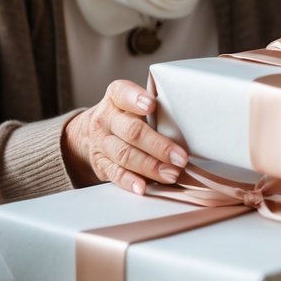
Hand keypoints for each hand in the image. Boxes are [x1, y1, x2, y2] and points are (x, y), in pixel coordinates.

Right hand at [61, 79, 187, 194]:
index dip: (136, 99)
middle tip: (180, 157)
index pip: (122, 93)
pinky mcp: (101, 164)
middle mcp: (105, 119)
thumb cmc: (124, 115)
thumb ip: (155, 107)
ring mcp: (101, 143)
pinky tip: (144, 186)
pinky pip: (116, 173)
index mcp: (115, 97)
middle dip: (158, 145)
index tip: (152, 105)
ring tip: (171, 174)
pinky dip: (130, 181)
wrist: (89, 133)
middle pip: (131, 131)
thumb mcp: (133, 102)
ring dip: (150, 166)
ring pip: (124, 155)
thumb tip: (190, 118)